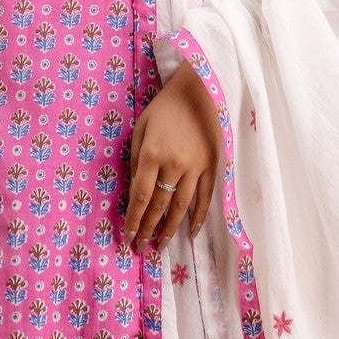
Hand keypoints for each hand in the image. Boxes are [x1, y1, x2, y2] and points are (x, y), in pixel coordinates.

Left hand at [123, 63, 221, 252]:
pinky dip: (198, 216)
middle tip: (140, 247)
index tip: (127, 237)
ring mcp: (195, 167)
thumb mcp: (141, 129)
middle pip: (159, 205)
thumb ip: (136, 161)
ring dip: (170, 229)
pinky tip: (191, 231)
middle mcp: (174, 164)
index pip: (141, 197)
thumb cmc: (163, 108)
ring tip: (161, 245)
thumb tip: (136, 192)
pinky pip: (204, 196)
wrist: (197, 91)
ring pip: (181, 206)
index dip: (133, 220)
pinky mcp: (211, 166)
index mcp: (152, 154)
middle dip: (148, 229)